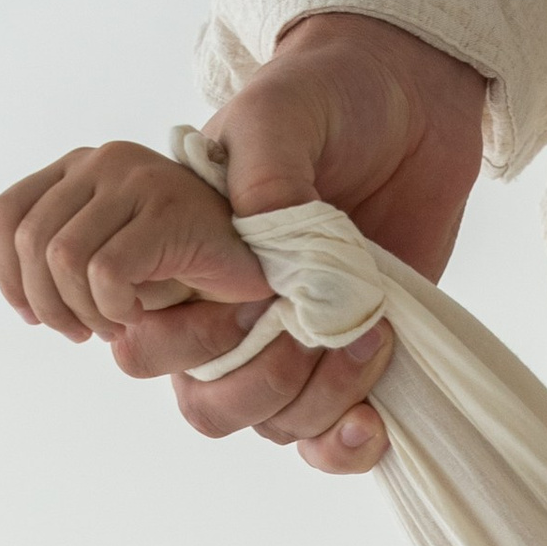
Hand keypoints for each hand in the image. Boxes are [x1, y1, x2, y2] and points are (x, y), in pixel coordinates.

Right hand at [0, 12, 485, 474]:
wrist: (413, 103)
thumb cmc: (328, 98)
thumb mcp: (277, 117)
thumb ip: (255, 176)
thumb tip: (259, 265)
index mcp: (180, 253)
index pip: (132, 330)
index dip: (162, 333)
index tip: (241, 293)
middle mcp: (221, 308)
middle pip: (199, 398)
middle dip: (247, 376)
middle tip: (302, 318)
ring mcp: (281, 342)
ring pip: (263, 424)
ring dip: (311, 399)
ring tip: (366, 335)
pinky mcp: (340, 366)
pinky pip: (323, 443)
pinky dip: (343, 447)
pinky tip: (370, 422)